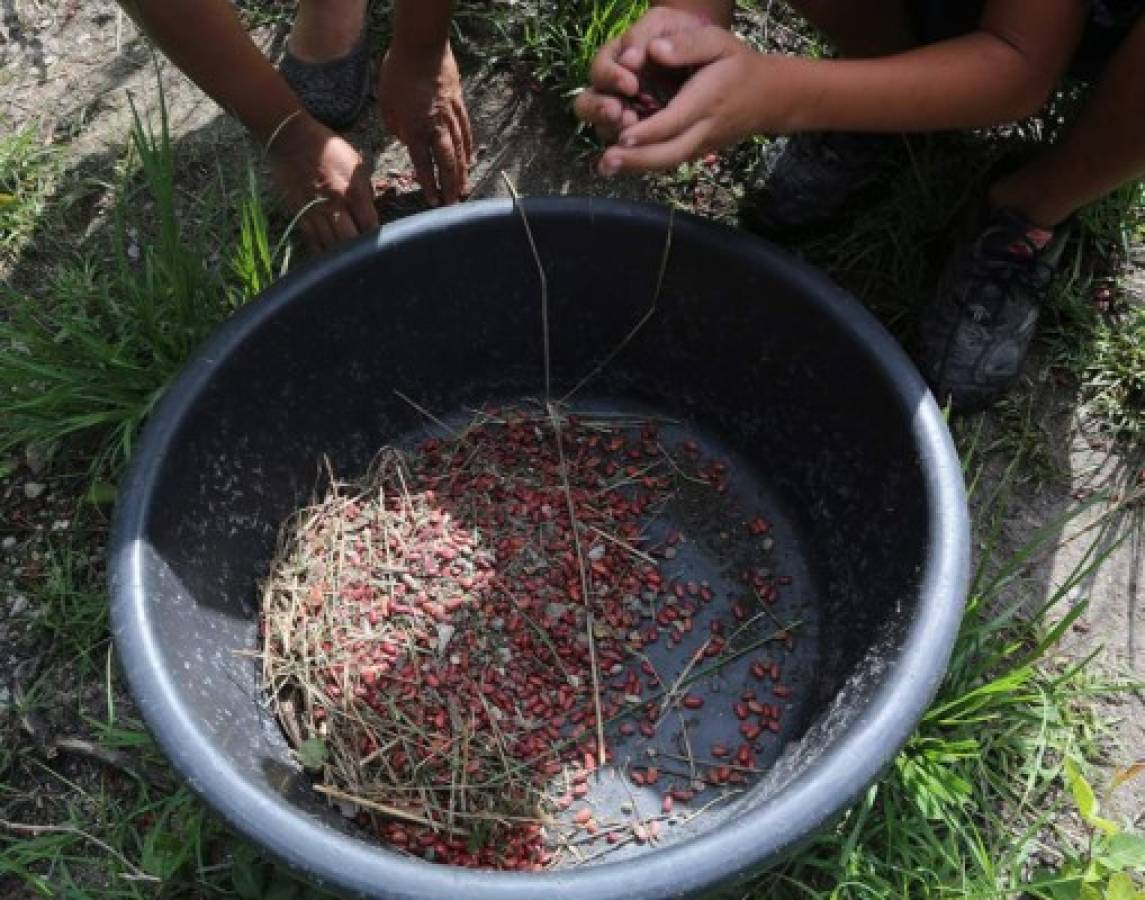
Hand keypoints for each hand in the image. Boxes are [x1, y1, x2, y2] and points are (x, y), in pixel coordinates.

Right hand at [268, 114, 378, 251]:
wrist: (291, 138)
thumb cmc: (328, 148)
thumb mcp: (356, 164)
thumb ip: (366, 191)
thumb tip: (369, 214)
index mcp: (353, 191)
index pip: (369, 225)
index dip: (376, 236)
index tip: (379, 240)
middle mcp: (335, 205)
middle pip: (351, 240)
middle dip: (359, 248)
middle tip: (364, 251)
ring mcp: (315, 211)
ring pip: (331, 244)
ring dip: (341, 253)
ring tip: (348, 256)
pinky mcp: (299, 214)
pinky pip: (312, 240)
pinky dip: (322, 250)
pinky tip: (329, 255)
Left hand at [379, 40, 472, 205]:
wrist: (422, 47)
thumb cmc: (397, 73)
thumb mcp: (386, 102)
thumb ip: (394, 126)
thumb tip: (404, 138)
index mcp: (414, 129)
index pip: (423, 164)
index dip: (429, 185)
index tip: (433, 201)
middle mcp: (436, 127)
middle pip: (447, 163)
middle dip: (450, 186)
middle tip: (453, 203)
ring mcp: (451, 117)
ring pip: (460, 150)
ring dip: (463, 173)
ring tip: (465, 189)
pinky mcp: (460, 106)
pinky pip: (466, 132)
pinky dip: (469, 149)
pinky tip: (470, 160)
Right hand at [574, 6, 712, 142]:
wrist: (704, 53)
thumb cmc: (679, 32)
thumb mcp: (664, 22)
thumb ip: (645, 34)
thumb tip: (631, 58)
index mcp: (613, 61)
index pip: (599, 72)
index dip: (610, 78)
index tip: (631, 83)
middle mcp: (611, 91)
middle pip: (585, 106)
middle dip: (598, 110)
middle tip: (617, 112)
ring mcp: (622, 114)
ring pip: (603, 130)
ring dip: (613, 131)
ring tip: (632, 127)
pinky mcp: (638, 135)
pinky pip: (626, 148)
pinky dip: (630, 149)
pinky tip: (641, 147)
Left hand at [598, 28, 784, 174]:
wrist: (768, 97)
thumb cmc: (738, 64)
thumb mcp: (720, 42)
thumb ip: (688, 44)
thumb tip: (654, 49)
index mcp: (708, 100)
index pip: (675, 121)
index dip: (649, 130)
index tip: (624, 134)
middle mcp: (703, 128)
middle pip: (669, 152)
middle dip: (637, 159)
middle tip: (606, 161)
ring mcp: (700, 144)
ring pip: (667, 161)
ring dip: (635, 167)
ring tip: (605, 167)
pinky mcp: (696, 150)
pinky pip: (668, 160)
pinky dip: (643, 164)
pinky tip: (620, 163)